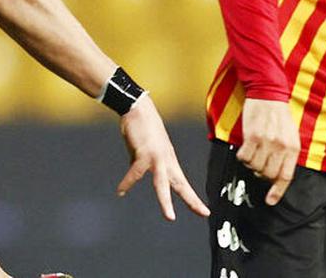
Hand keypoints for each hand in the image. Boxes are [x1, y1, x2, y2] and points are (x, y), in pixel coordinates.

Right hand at [115, 95, 209, 220]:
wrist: (138, 108)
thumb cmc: (142, 128)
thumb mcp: (145, 150)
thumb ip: (142, 163)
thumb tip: (134, 175)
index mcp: (169, 161)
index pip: (183, 183)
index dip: (193, 198)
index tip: (204, 211)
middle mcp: (167, 160)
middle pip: (181, 184)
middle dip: (192, 200)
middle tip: (203, 213)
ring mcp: (157, 157)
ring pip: (163, 183)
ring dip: (166, 200)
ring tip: (170, 217)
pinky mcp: (144, 153)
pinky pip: (136, 172)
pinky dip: (127, 182)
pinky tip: (121, 191)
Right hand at [236, 98, 299, 205]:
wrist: (268, 93)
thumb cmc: (280, 115)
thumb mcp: (291, 135)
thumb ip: (287, 154)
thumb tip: (277, 174)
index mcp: (293, 148)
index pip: (285, 176)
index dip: (277, 191)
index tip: (270, 201)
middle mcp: (280, 147)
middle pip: (268, 174)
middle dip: (262, 173)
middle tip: (260, 163)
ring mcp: (266, 142)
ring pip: (254, 167)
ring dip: (251, 164)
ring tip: (254, 152)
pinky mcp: (252, 136)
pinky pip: (244, 157)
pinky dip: (243, 156)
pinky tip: (246, 147)